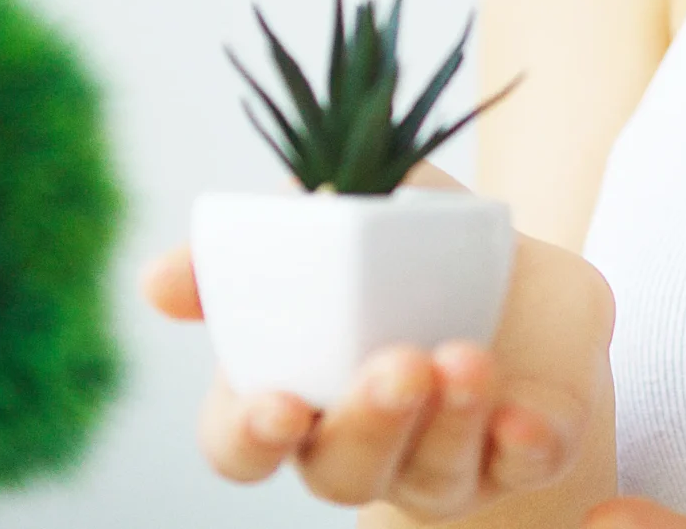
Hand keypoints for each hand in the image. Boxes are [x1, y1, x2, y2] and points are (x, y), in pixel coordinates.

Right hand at [143, 162, 614, 520]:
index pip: (243, 443)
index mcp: (293, 392)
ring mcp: (444, 460)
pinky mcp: (527, 448)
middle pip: (339, 470)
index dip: (250, 435)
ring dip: (445, 422)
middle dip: (367, 423)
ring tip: (463, 357)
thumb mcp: (346, 211)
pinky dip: (522, 444)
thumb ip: (264, 234)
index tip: (277, 403)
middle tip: (396, 365)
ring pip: (431, 475)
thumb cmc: (406, 243)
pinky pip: (525, 465)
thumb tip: (158, 281)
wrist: (521, 269)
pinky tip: (521, 418)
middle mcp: (362, 445)